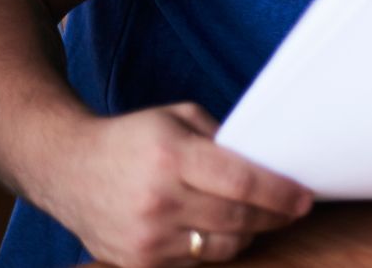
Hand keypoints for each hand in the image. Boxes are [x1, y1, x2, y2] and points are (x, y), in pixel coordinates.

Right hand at [36, 103, 312, 265]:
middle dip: (274, 216)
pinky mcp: (136, 262)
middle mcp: (158, 201)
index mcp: (172, 158)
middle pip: (238, 219)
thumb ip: (222, 139)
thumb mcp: (179, 118)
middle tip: (292, 209)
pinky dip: (210, 249)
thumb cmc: (133, 138)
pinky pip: (193, 263)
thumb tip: (267, 162)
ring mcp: (145, 238)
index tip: (304, 198)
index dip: (280, 193)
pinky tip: (215, 231)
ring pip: (221, 248)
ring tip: (255, 219)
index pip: (242, 183)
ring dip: (246, 235)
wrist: (67, 168)